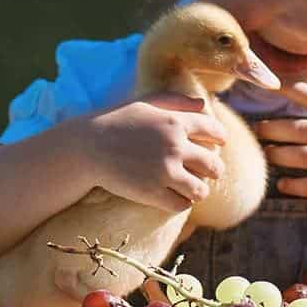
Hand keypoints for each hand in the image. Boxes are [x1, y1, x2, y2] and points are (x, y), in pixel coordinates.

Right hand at [75, 92, 227, 212]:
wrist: (87, 147)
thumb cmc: (116, 121)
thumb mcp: (146, 103)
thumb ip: (176, 101)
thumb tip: (203, 104)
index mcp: (175, 121)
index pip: (214, 130)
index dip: (220, 137)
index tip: (219, 143)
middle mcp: (174, 146)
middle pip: (213, 165)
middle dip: (213, 170)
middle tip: (208, 172)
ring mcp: (164, 171)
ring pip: (201, 189)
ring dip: (199, 190)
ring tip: (193, 188)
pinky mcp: (152, 192)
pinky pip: (181, 204)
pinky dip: (182, 202)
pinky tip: (176, 197)